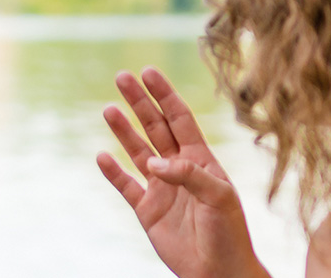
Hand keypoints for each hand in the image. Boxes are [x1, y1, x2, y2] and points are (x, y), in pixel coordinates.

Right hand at [95, 67, 268, 277]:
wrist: (219, 272)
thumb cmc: (229, 233)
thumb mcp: (219, 197)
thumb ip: (189, 174)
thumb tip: (154, 162)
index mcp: (201, 160)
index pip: (180, 119)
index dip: (164, 95)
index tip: (149, 72)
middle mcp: (178, 169)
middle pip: (155, 127)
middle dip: (139, 102)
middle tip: (121, 77)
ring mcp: (161, 189)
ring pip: (137, 151)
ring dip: (123, 131)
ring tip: (108, 109)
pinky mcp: (146, 211)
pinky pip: (125, 186)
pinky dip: (112, 172)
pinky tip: (101, 155)